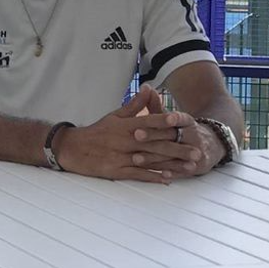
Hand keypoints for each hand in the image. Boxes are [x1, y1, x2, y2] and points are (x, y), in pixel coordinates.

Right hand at [53, 86, 202, 182]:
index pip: (148, 122)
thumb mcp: (114, 116)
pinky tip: (167, 178)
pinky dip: (153, 177)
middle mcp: (124, 141)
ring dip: (170, 164)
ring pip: (150, 160)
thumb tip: (149, 89)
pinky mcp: (116, 171)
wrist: (72, 148)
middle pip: (154, 144)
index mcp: (125, 126)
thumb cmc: (96, 132)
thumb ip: (134, 105)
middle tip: (196, 151)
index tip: (182, 122)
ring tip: (188, 167)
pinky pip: (138, 174)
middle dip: (177, 148)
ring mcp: (120, 157)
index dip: (165, 121)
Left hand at [127, 86, 226, 177]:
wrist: (211, 146)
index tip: (167, 117)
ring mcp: (195, 152)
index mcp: (187, 122)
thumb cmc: (183, 131)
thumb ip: (156, 106)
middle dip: (154, 136)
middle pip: (173, 137)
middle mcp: (192, 136)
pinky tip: (161, 176)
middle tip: (137, 135)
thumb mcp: (172, 118)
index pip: (181, 118)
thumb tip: (146, 88)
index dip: (174, 118)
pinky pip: (182, 171)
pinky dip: (171, 173)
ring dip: (155, 157)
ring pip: (174, 155)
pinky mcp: (195, 167)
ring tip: (137, 158)